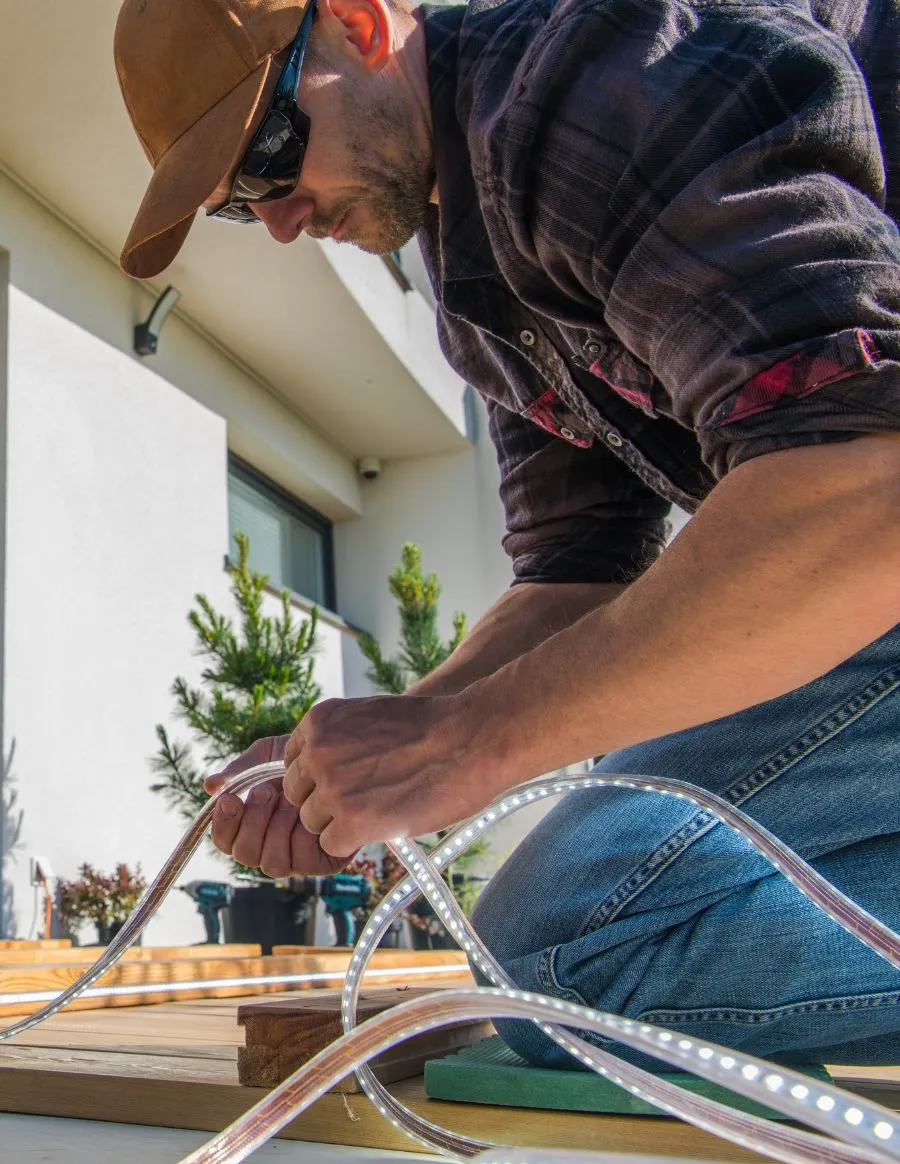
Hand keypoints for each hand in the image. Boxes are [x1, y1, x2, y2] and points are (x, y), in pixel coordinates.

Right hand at [204, 735, 348, 876]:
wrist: (343, 756)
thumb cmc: (304, 758)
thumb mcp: (268, 756)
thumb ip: (240, 770)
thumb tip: (209, 786)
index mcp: (253, 825)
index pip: (225, 840)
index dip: (222, 825)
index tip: (228, 798)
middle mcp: (271, 845)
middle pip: (245, 855)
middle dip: (252, 822)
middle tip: (265, 791)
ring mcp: (296, 856)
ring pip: (272, 864)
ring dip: (277, 828)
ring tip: (289, 798)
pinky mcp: (323, 862)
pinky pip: (302, 861)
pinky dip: (302, 836)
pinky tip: (309, 812)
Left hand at [282, 693, 502, 857]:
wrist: (472, 737)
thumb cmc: (432, 727)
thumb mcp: (370, 717)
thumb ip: (338, 740)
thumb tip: (319, 772)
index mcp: (318, 721)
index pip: (293, 762)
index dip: (319, 776)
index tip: (346, 779)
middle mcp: (316, 751)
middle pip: (298, 794)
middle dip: (326, 800)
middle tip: (367, 796)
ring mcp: (331, 787)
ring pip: (314, 822)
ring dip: (343, 821)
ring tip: (383, 806)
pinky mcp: (350, 821)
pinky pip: (332, 844)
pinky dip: (356, 840)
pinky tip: (386, 821)